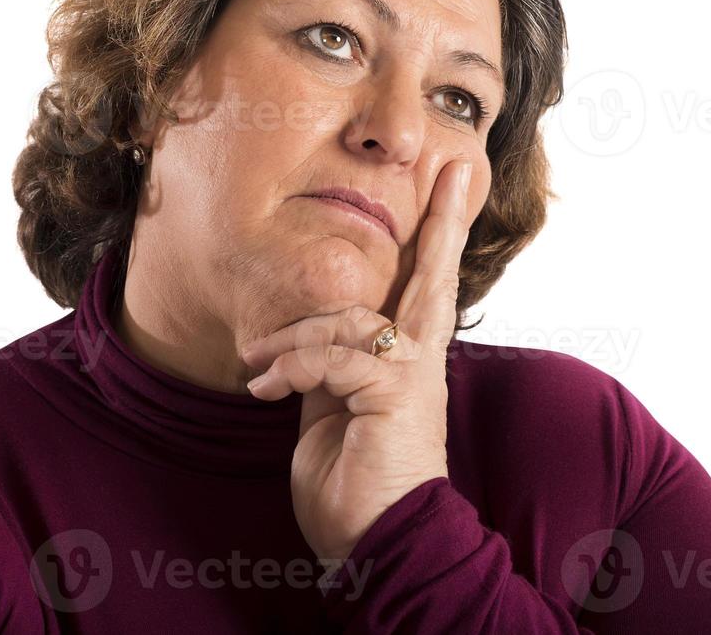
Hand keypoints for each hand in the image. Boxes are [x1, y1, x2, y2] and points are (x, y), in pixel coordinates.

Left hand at [239, 159, 474, 567]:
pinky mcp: (393, 389)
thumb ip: (330, 366)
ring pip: (345, 318)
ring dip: (290, 338)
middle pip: (431, 275)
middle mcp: (419, 358)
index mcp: (407, 359)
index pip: (423, 287)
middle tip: (453, 168)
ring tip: (257, 368)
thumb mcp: (331, 411)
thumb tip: (308, 341)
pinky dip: (290, 366)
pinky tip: (266, 389)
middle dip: (440, 221)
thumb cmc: (352, 482)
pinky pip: (331, 355)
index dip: (437, 238)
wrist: (374, 541)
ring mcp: (412, 372)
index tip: (449, 188)